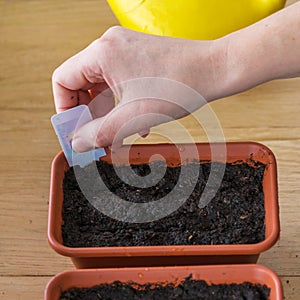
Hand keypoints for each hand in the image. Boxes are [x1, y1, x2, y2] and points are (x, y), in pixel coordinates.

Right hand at [52, 26, 226, 151]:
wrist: (214, 70)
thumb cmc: (179, 87)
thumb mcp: (133, 118)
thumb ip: (99, 133)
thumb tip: (77, 144)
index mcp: (102, 53)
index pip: (63, 80)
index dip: (65, 109)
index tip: (75, 131)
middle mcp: (110, 46)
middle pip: (81, 84)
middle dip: (88, 115)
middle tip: (95, 137)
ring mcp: (126, 49)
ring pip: (101, 86)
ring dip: (106, 112)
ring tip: (118, 134)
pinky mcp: (138, 56)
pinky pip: (118, 82)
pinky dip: (121, 103)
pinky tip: (136, 122)